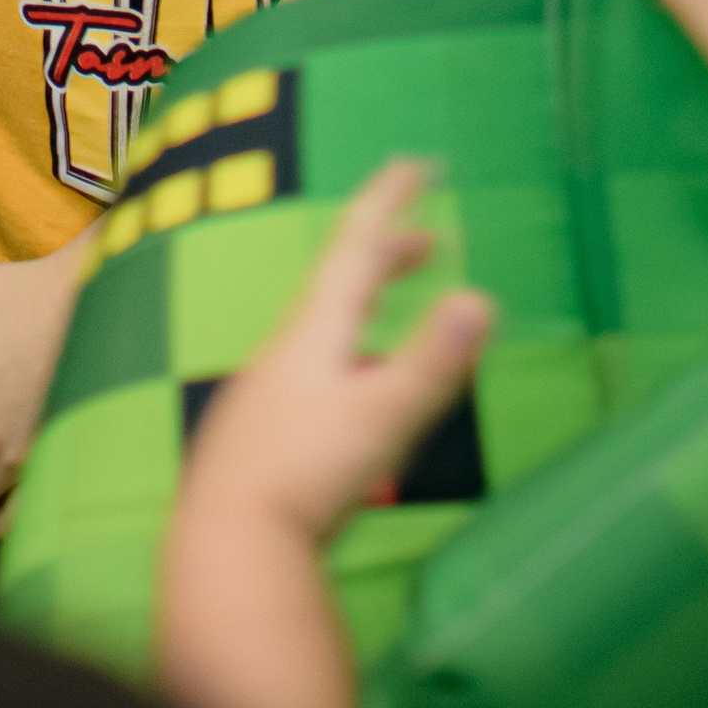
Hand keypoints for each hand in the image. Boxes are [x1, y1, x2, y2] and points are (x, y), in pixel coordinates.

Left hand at [173, 162, 492, 558]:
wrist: (225, 543)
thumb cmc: (306, 475)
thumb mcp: (381, 416)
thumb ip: (432, 363)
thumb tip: (482, 298)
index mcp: (316, 331)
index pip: (356, 248)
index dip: (387, 202)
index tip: (415, 164)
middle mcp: (287, 349)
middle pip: (339, 286)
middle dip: (385, 257)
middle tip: (427, 241)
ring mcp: (269, 391)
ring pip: (323, 330)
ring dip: (365, 308)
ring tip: (392, 312)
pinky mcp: (262, 432)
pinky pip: (313, 370)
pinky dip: (346, 354)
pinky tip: (349, 392)